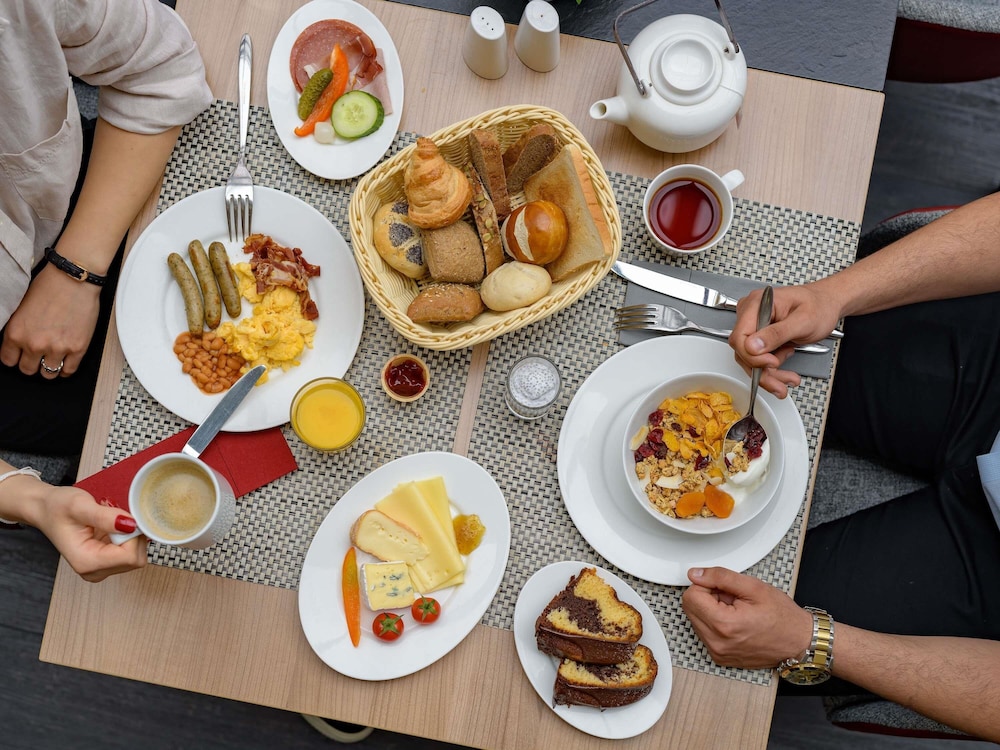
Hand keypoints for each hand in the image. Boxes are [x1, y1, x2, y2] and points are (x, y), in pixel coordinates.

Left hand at [0, 265, 100, 377]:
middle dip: (31, 363)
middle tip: (37, 356)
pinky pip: (69, 370)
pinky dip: (66, 369)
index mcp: (16, 333)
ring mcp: (57, 348)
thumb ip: (19, 328)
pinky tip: (65, 361)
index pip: (8, 360)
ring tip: (52, 359)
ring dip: (49, 367)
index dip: (15, 358)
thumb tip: (19, 342)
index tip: (20, 355)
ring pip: (48, 374)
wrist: (74, 279)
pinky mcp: (77, 348)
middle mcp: (34, 344)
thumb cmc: (49, 286)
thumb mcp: (21, 308)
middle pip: (27, 369)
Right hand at [27, 485, 146, 581]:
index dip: (133, 535)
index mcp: (86, 562)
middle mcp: (94, 570)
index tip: (122, 517)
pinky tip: (111, 526)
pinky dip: (127, 536)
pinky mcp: (107, 561)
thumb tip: (130, 525)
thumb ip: (105, 517)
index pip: (130, 557)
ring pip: (136, 554)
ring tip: (109, 521)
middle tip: (114, 517)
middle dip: (132, 534)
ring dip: (130, 534)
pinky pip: (131, 550)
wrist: (46, 509)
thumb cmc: (57, 508)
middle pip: (135, 558)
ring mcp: (101, 568)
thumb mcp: (79, 506)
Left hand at [681, 567, 811, 668]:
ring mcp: (718, 653)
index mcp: (723, 624)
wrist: (799, 642)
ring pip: (696, 620)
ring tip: (737, 612)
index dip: (706, 586)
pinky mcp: (720, 657)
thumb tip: (695, 574)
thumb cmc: (783, 617)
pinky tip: (736, 623)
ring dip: (711, 611)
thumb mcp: (753, 587)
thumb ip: (720, 577)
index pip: (690, 596)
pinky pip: (705, 633)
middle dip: (708, 598)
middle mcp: (717, 643)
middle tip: (732, 599)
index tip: (724, 589)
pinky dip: (715, 624)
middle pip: (690, 608)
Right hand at [728, 285, 842, 397]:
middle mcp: (752, 314)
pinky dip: (771, 371)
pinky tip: (785, 372)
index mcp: (758, 304)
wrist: (827, 305)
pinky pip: (758, 359)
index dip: (752, 355)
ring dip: (768, 374)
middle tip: (780, 382)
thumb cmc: (819, 306)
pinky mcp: (759, 337)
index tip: (771, 362)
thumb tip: (752, 346)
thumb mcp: (803, 321)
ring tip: (787, 380)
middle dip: (762, 370)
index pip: (740, 336)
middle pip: (743, 351)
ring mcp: (754, 325)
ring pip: (751, 359)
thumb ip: (777, 333)